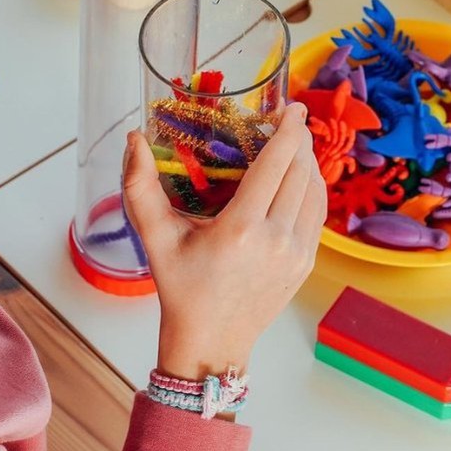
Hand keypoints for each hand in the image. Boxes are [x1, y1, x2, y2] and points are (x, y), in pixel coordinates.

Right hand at [122, 103, 325, 380]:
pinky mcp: (306, 264)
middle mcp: (276, 240)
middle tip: (288, 120)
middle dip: (299, 140)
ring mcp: (296, 254)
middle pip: (301, 172)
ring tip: (294, 144)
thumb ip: (139, 186)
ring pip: (315, 192)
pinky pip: (316, 214)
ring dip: (308, 162)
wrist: (211, 344)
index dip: (288, 130)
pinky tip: (299, 177)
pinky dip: (311, 188)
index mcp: (242, 230)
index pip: (276, 164)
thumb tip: (133, 138)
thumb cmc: (181, 288)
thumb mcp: (156, 237)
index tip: (291, 107)